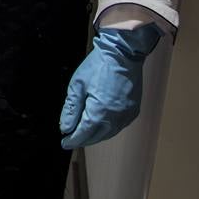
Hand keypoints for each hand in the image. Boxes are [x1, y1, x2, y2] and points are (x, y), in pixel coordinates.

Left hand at [59, 26, 161, 148]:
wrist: (122, 54)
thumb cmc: (98, 66)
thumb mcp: (77, 85)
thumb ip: (71, 109)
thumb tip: (65, 127)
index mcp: (99, 112)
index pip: (84, 133)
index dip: (73, 140)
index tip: (65, 143)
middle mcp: (115, 118)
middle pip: (97, 136)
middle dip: (83, 139)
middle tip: (72, 139)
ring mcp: (126, 115)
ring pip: (109, 133)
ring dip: (96, 135)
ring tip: (84, 134)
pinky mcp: (133, 111)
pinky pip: (119, 126)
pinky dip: (108, 129)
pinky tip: (100, 125)